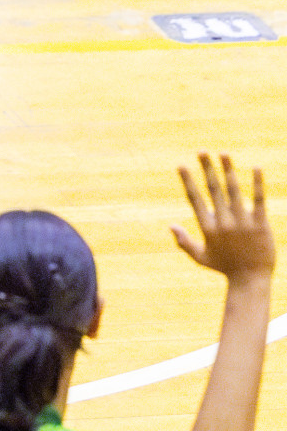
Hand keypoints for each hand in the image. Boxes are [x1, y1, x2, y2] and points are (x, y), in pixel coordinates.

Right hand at [171, 153, 274, 282]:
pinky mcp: (261, 225)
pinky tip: (256, 168)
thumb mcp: (201, 258)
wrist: (252, 281)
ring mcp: (243, 224)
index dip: (188, 181)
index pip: (196, 199)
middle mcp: (224, 223)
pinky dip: (257, 184)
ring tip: (223, 153)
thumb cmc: (225, 268)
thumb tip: (170, 226)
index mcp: (208, 228)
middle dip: (207, 169)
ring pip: (234, 192)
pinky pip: (259, 201)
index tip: (182, 165)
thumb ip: (184, 242)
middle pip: (214, 190)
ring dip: (228, 170)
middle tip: (202, 151)